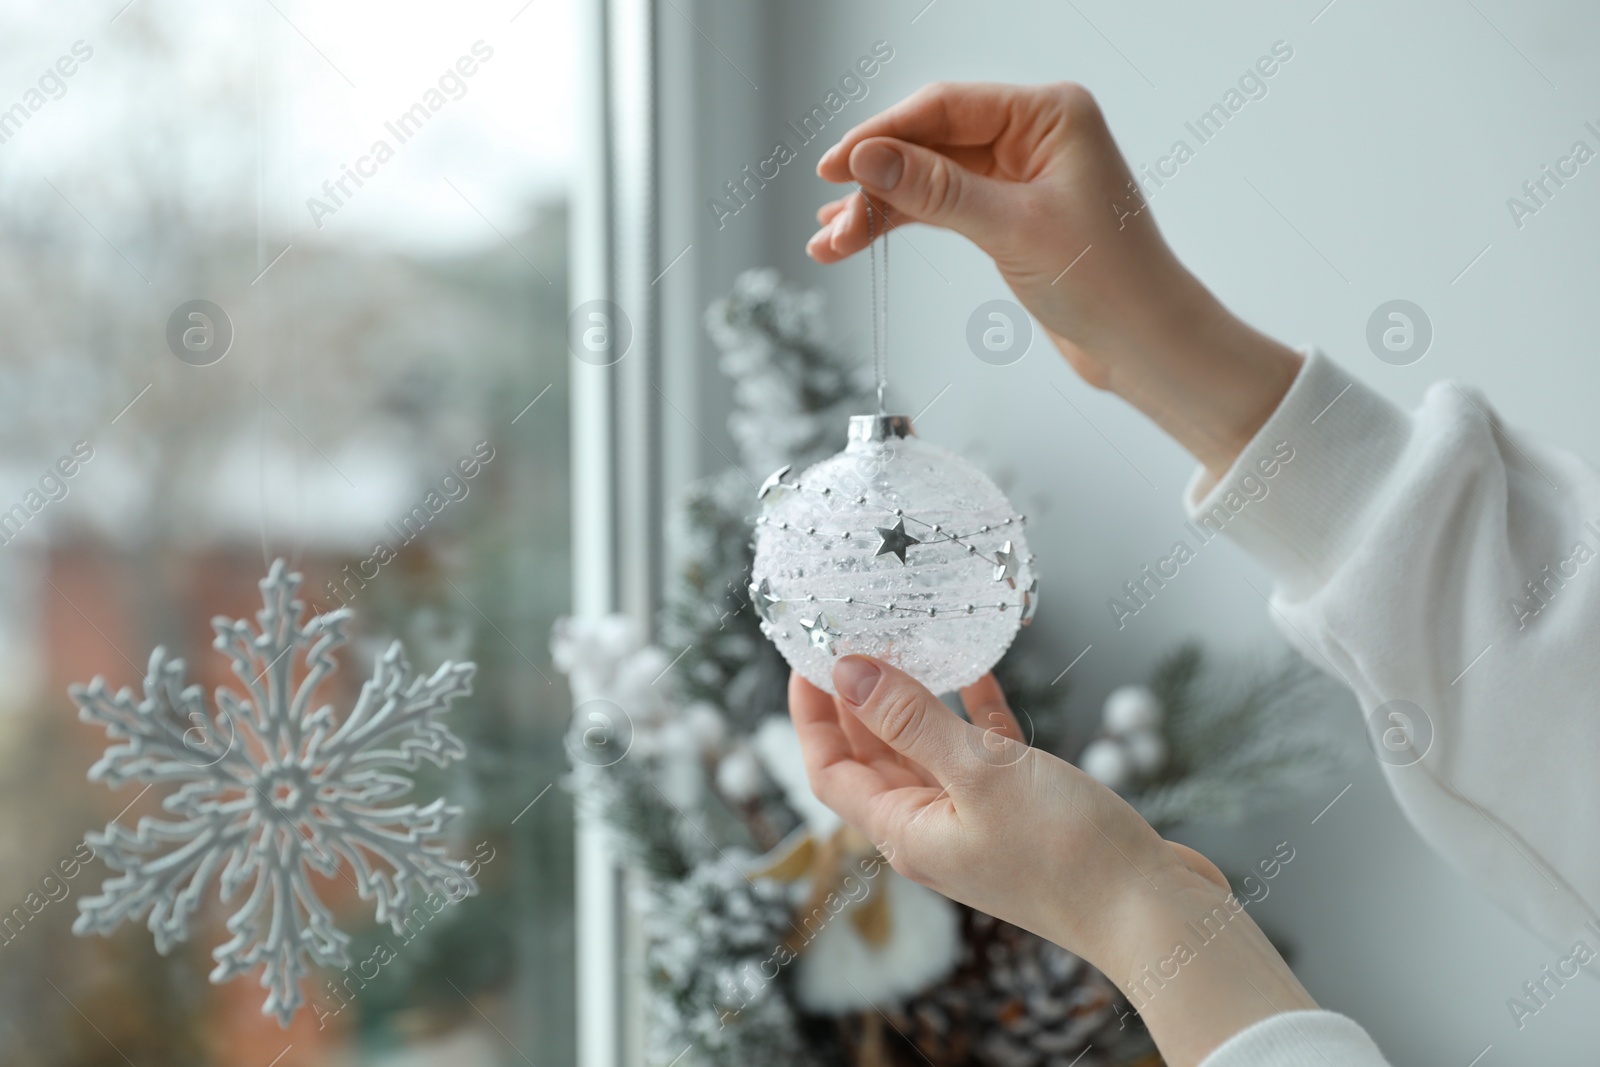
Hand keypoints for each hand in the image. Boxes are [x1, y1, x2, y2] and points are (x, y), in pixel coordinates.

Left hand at [790, 655, 1317, 1066]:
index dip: (811, 712)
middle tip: (856, 632)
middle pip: (872, 755)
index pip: (829, 769)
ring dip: (916, 698)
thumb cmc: (1068, 856)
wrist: (1155, 914)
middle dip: (858, 696)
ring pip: (927, 748)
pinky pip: (981, 752)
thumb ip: (912, 720)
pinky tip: (980, 670)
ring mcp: (976, 820)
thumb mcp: (979, 774)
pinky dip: (975, 711)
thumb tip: (847, 672)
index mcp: (905, 831)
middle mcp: (931, 828)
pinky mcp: (1021, 810)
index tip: (808, 654)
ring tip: (908, 637)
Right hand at [808, 82, 1302, 478]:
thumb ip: (936, 190)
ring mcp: (1019, 174)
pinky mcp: (1008, 213)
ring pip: (928, 178)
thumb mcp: (1012, 229)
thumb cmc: (1110, 283)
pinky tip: (859, 239)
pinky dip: (902, 223)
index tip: (834, 166)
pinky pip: (941, 206)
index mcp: (1049, 114)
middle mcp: (1034, 135)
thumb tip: (868, 160)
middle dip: (876, 184)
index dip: (881, 135)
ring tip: (831, 242)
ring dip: (880, 209)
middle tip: (833, 221)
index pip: (945, 108)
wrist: (1146, 344)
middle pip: (929, 143)